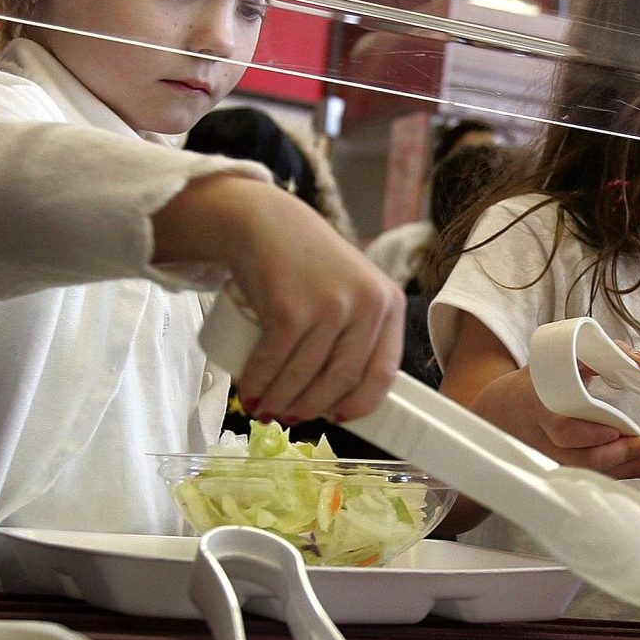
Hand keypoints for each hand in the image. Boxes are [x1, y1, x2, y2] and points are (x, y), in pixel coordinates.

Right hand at [157, 175, 404, 423]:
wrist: (265, 222)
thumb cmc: (307, 265)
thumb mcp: (350, 291)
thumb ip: (359, 331)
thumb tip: (345, 398)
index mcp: (389, 305)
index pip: (383, 372)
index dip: (359, 404)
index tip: (338, 417)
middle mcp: (367, 305)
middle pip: (342, 380)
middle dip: (311, 408)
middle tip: (291, 416)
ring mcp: (330, 305)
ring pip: (305, 376)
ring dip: (281, 402)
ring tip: (265, 408)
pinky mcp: (290, 307)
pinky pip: (275, 361)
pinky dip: (258, 384)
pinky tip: (250, 392)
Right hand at [469, 366, 639, 477]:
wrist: (501, 409)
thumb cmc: (537, 381)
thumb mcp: (561, 359)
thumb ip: (602, 354)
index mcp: (539, 407)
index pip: (562, 429)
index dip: (589, 434)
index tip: (615, 431)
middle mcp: (543, 438)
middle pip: (579, 457)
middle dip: (617, 455)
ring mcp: (550, 457)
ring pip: (587, 471)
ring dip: (624, 469)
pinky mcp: (559, 467)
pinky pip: (590, 475)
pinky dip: (618, 474)